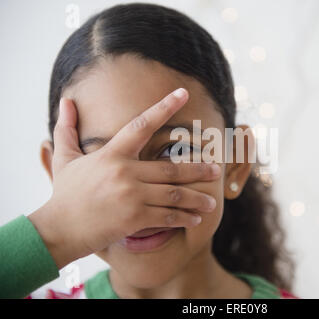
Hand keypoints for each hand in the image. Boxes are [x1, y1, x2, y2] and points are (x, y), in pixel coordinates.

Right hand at [28, 88, 219, 268]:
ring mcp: (132, 196)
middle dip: (198, 169)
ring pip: (174, 194)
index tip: (183, 93)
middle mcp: (125, 172)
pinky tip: (195, 219)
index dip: (164, 107)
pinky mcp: (135, 219)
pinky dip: (183, 218)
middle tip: (216, 169)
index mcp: (112, 154)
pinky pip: (166, 217)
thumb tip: (65, 101)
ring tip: (212, 202)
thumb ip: (66, 129)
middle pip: (171, 168)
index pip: (142, 124)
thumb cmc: (64, 194)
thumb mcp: (64, 159)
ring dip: (197, 198)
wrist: (58, 229)